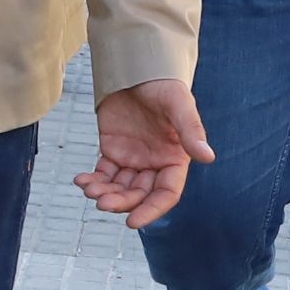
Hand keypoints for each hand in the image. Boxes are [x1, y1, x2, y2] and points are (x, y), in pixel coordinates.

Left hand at [75, 77, 209, 226]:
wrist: (137, 68)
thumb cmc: (163, 84)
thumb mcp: (178, 104)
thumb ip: (191, 131)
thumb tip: (208, 157)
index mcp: (175, 159)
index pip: (166, 193)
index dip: (151, 210)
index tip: (132, 221)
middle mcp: (155, 164)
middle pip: (139, 194)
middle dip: (121, 201)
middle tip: (101, 202)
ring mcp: (133, 159)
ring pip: (119, 187)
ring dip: (104, 193)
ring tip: (88, 188)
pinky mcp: (113, 151)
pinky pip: (103, 173)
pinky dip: (92, 180)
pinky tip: (81, 180)